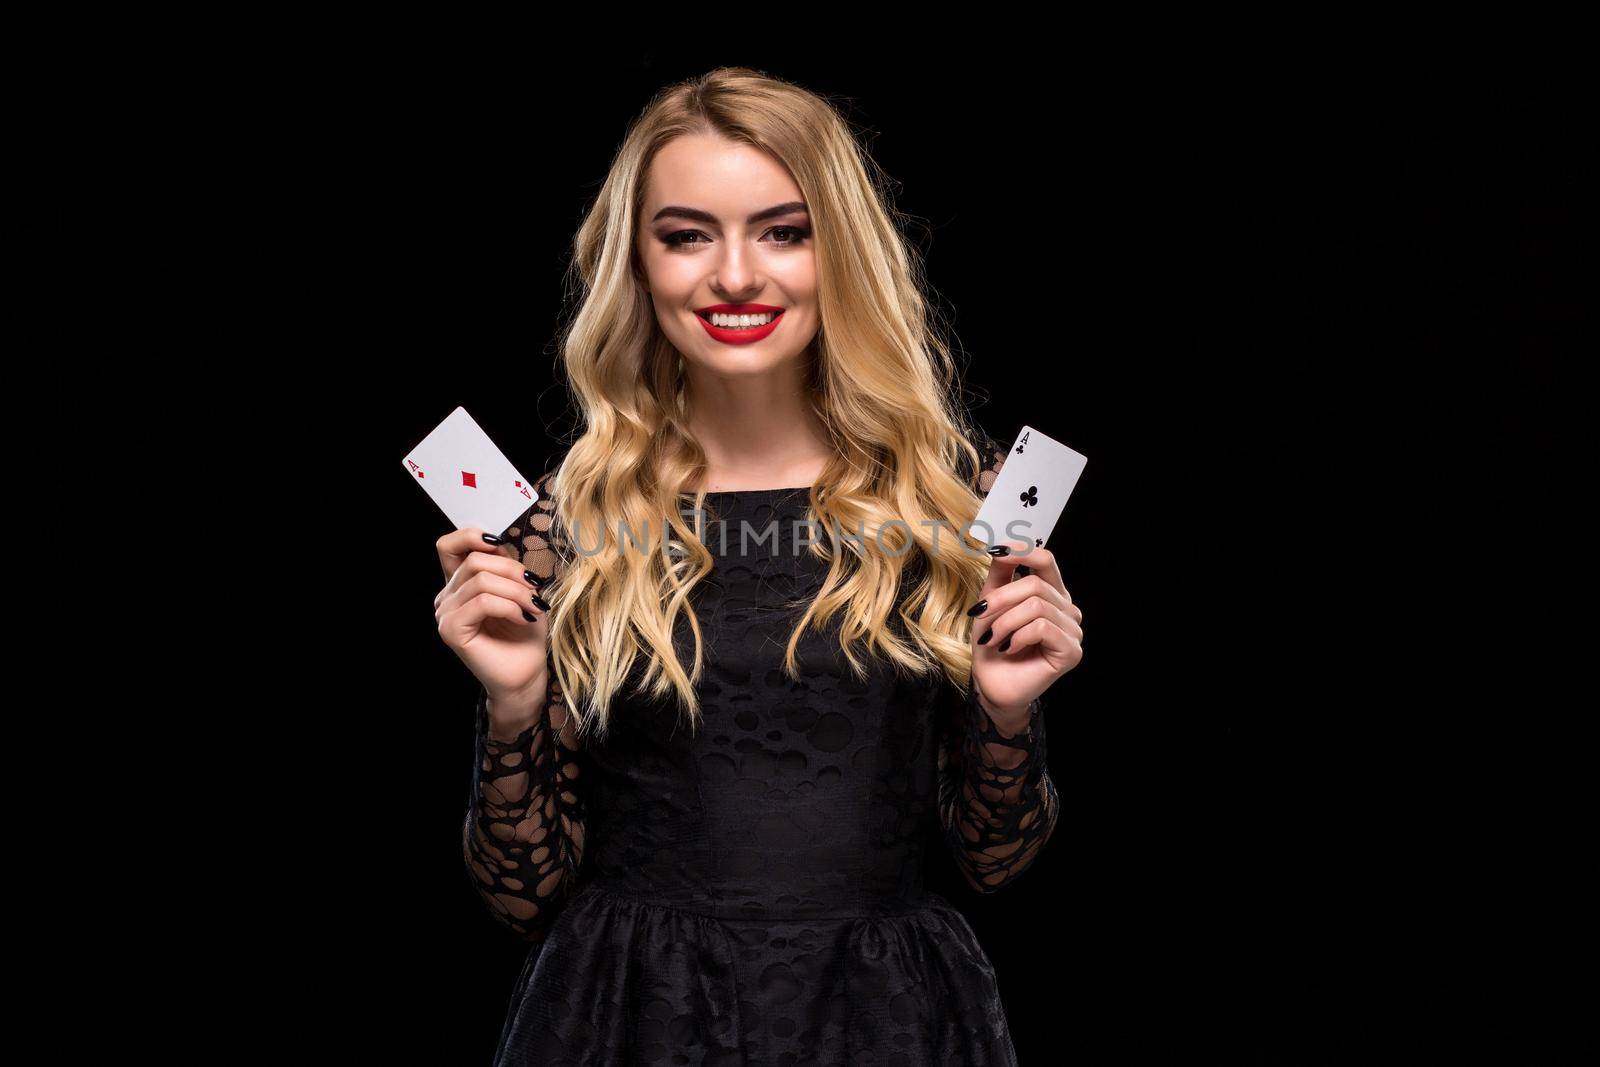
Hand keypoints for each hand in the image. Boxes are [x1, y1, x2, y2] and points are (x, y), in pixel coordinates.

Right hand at [434, 527, 551, 712]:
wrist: (525, 673)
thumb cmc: (524, 633)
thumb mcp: (518, 589)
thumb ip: (502, 565)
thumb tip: (497, 541)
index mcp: (458, 584)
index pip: (449, 545)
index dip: (472, 536)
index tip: (500, 544)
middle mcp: (446, 597)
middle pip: (475, 560)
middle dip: (512, 571)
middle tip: (534, 592)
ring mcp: (445, 614)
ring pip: (482, 580)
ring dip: (517, 592)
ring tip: (534, 607)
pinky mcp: (451, 630)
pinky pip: (483, 602)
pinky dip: (510, 606)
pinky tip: (524, 619)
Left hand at [967, 539, 1083, 718]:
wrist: (992, 684)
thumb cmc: (993, 645)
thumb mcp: (991, 603)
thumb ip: (1000, 574)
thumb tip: (1002, 546)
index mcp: (1053, 594)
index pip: (1046, 560)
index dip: (1021, 552)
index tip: (995, 552)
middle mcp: (1068, 610)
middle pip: (1035, 584)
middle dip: (1000, 599)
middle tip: (979, 615)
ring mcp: (1073, 631)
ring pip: (1036, 606)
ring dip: (1005, 622)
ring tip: (992, 637)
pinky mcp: (1071, 651)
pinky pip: (1042, 627)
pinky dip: (1017, 636)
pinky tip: (1009, 648)